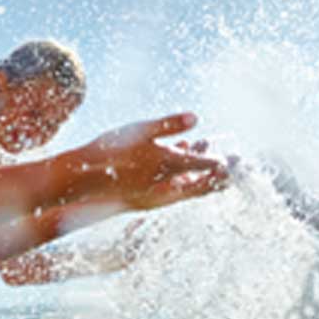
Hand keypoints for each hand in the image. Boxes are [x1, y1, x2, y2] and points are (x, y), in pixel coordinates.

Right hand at [85, 113, 229, 209]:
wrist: (82, 179)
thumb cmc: (109, 150)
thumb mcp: (140, 130)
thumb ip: (168, 125)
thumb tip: (196, 118)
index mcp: (167, 164)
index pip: (204, 165)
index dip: (221, 160)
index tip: (235, 157)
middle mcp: (166, 184)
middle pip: (202, 183)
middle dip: (218, 174)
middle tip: (235, 167)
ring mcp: (157, 196)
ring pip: (188, 187)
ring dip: (201, 174)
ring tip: (209, 157)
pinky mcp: (147, 200)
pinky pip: (173, 189)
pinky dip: (183, 177)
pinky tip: (180, 160)